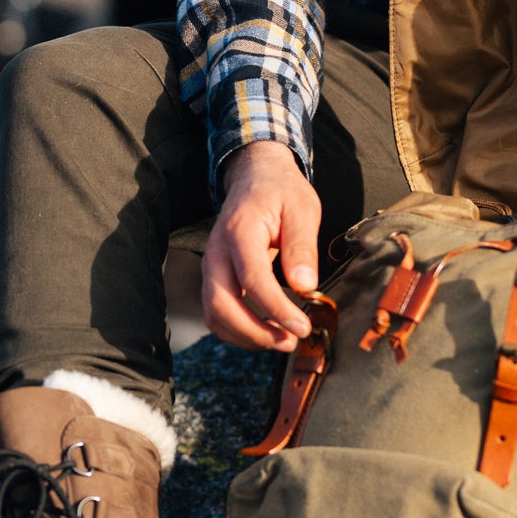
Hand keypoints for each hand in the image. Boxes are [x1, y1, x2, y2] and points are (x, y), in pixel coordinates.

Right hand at [201, 142, 319, 352]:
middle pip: (221, 305)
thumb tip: (305, 287)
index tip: (302, 327)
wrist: (255, 176)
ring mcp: (211, 265)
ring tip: (282, 340)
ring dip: (246, 336)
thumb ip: (302, 247)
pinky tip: (266, 331)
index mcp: (240, 231)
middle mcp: (217, 251)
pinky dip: (237, 330)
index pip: (253, 279)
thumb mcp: (303, 209)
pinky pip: (216, 312)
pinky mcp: (214, 276)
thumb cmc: (281, 191)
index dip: (277, 309)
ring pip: (214, 314)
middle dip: (256, 332)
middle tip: (290, 341)